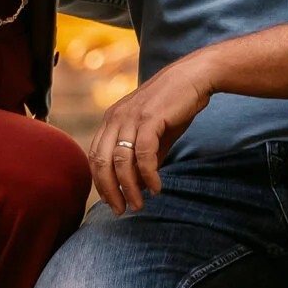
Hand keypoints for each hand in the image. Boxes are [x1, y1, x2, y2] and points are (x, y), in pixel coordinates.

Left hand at [86, 54, 214, 214]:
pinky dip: (149, 175)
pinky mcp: (150, 119)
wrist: (192, 77)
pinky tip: (156, 188)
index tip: (111, 201)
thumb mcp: (152, 134)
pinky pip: (144, 154)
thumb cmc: (172, 106)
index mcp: (110, 120)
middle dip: (109, 190)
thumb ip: (141, 157)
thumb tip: (136, 185)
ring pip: (121, 161)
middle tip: (121, 210)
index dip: (100, 183)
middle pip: (101, 162)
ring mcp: (131, 118)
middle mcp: (115, 118)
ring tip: (139, 204)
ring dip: (129, 188)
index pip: (95, 157)